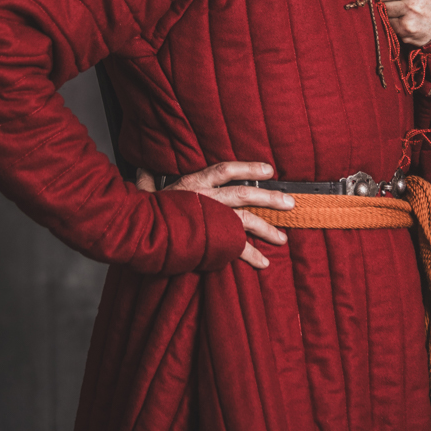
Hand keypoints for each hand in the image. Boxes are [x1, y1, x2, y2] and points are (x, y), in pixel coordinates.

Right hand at [135, 162, 292, 268]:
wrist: (139, 232)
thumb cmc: (142, 211)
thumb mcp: (145, 192)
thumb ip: (147, 182)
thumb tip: (141, 170)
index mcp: (194, 182)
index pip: (226, 169)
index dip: (248, 167)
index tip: (268, 169)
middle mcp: (207, 198)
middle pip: (246, 194)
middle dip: (270, 197)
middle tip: (290, 203)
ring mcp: (211, 219)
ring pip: (247, 220)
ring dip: (267, 229)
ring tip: (282, 238)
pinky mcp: (211, 240)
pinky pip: (236, 248)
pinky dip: (250, 255)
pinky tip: (263, 262)